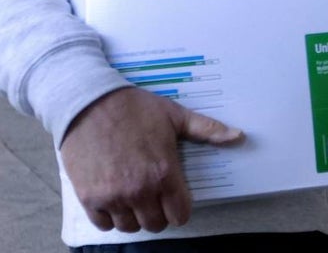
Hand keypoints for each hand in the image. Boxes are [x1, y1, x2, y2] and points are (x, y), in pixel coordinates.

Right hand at [59, 87, 243, 232]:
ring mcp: (113, 196)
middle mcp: (139, 190)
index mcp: (164, 173)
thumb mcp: (174, 115)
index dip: (180, 208)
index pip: (180, 215)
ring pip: (130, 227)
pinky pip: (104, 224)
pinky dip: (110, 216)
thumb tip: (239, 137)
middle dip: (158, 212)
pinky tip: (113, 196)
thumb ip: (206, 129)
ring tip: (133, 194)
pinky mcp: (89, 197)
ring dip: (134, 215)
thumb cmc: (134, 107)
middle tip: (153, 194)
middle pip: (156, 224)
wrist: (88, 101)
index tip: (174, 198)